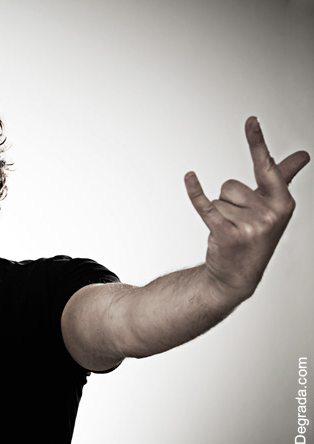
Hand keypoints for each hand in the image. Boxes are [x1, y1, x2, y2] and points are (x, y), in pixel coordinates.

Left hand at [185, 116, 309, 302]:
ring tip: (230, 230)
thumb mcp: (272, 207)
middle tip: (238, 222)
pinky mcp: (227, 233)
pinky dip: (195, 192)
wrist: (237, 275)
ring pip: (218, 199)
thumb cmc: (254, 236)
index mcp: (282, 202)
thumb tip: (302, 156)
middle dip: (229, 202)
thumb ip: (283, 178)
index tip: (250, 120)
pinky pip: (206, 205)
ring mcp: (250, 225)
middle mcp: (269, 213)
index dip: (256, 142)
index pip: (265, 165)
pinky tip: (189, 176)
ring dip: (219, 214)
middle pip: (231, 185)